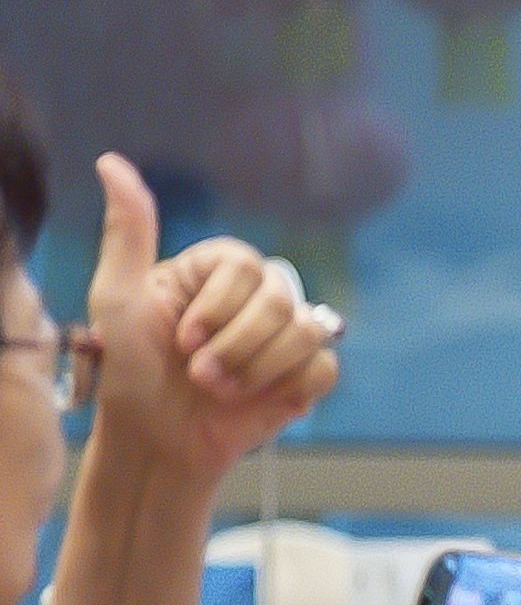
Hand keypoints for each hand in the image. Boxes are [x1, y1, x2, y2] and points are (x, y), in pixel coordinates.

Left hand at [85, 155, 338, 479]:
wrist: (155, 441)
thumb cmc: (130, 371)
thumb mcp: (118, 298)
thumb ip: (128, 232)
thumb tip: (112, 162)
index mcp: (217, 273)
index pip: (245, 267)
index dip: (216, 309)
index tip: (182, 338)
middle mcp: (256, 298)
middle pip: (280, 301)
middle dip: (235, 346)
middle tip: (198, 375)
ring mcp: (284, 338)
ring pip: (307, 334)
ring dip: (257, 370)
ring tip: (220, 391)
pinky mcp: (304, 378)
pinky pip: (324, 368)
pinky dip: (290, 387)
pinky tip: (258, 400)